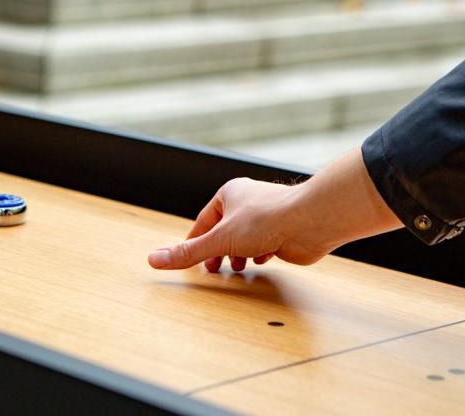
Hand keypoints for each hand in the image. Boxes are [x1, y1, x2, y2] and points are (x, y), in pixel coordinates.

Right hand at [147, 148, 402, 270]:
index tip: (189, 259)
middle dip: (218, 251)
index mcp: (229, 194)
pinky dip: (259, 255)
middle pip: (225, 230)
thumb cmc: (267, 220)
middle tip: (212, 270)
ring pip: (246, 238)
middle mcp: (248, 202)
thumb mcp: (219, 240)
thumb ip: (189, 252)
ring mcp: (267, 216)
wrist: (311, 221)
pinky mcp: (284, 231)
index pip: (204, 221)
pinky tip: (259, 263)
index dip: (195, 241)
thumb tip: (154, 260)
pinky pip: (266, 244)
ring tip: (235, 269)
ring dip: (238, 254)